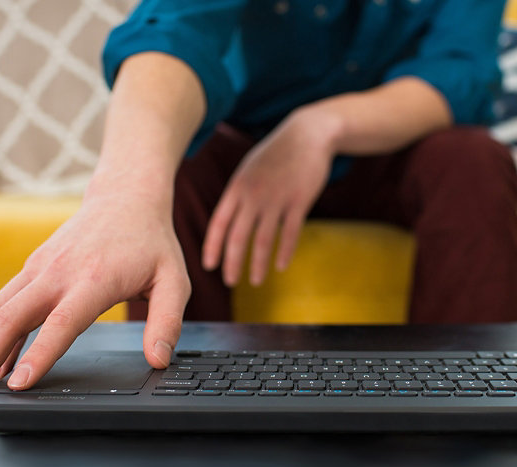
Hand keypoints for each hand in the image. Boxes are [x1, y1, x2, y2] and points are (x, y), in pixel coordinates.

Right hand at [0, 194, 189, 408]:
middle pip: (8, 318)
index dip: (38, 354)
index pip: (61, 322)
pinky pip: (0, 305)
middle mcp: (58, 272)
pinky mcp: (31, 269)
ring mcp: (39, 269)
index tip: (18, 385)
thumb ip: (168, 321)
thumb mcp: (174, 280)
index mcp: (95, 278)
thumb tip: (159, 359)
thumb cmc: (151, 242)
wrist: (126, 198)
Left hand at [202, 109, 339, 285]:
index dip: (212, 246)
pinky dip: (284, 252)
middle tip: (229, 282)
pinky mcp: (299, 201)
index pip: (219, 222)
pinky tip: (281, 267)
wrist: (308, 134)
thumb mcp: (248, 170)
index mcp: (237, 187)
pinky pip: (289, 233)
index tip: (208, 266)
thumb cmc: (276, 154)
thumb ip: (237, 195)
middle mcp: (254, 195)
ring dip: (258, 264)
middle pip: (238, 236)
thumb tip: (227, 222)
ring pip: (263, 240)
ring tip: (255, 281)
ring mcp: (277, 198)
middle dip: (232, 263)